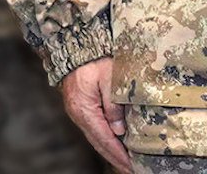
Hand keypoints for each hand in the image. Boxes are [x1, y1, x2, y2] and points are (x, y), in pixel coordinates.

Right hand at [59, 57, 131, 173]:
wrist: (75, 44)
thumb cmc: (94, 59)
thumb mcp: (110, 78)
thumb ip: (114, 104)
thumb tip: (119, 130)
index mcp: (84, 109)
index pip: (104, 139)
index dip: (118, 154)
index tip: (131, 166)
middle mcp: (78, 114)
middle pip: (98, 142)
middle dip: (115, 157)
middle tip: (130, 169)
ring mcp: (77, 110)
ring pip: (95, 136)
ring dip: (110, 149)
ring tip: (125, 160)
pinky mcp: (80, 105)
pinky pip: (93, 127)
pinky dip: (104, 138)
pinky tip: (114, 142)